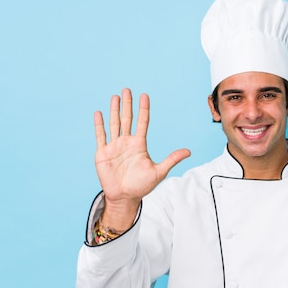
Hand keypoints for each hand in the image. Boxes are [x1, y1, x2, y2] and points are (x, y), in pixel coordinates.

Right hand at [94, 88, 190, 228]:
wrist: (124, 197)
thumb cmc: (141, 186)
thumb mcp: (159, 172)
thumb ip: (172, 159)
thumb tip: (188, 151)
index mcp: (139, 145)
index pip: (142, 122)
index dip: (143, 109)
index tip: (144, 95)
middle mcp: (127, 142)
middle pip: (127, 119)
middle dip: (127, 104)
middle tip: (127, 90)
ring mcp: (114, 147)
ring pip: (114, 124)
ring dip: (114, 110)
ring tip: (115, 97)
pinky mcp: (103, 153)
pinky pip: (101, 136)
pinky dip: (99, 125)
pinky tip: (99, 113)